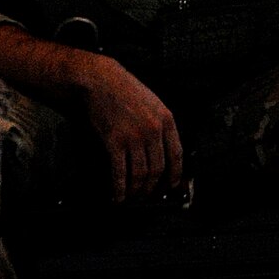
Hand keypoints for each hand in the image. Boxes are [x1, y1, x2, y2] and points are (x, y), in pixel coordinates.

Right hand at [76, 56, 184, 202]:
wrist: (102, 81)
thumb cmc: (126, 91)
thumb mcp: (154, 103)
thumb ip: (161, 125)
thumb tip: (163, 150)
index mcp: (167, 120)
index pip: (177, 154)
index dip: (175, 174)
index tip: (172, 185)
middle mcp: (153, 130)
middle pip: (158, 168)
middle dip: (152, 187)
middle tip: (147, 196)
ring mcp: (134, 137)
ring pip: (140, 174)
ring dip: (136, 190)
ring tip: (132, 197)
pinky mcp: (115, 142)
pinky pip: (120, 172)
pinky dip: (120, 188)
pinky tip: (118, 195)